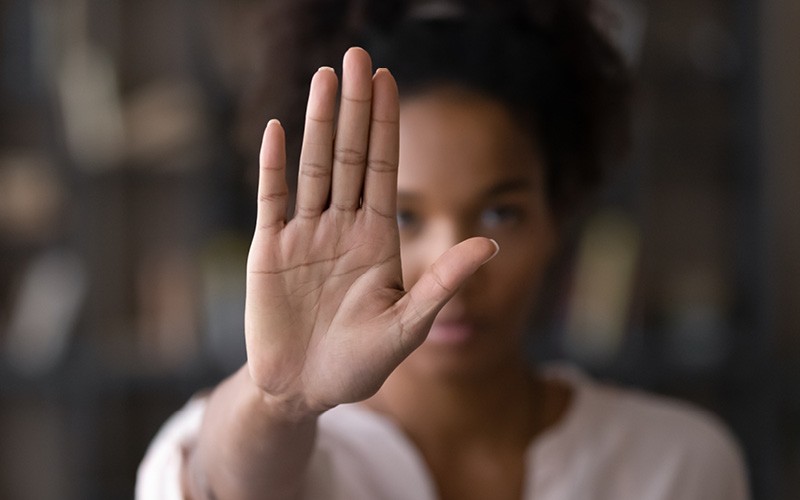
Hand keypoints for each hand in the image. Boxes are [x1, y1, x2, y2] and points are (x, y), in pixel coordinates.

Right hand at [245, 47, 497, 415]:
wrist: (304, 391)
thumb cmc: (360, 364)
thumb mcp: (409, 326)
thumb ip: (443, 282)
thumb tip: (491, 243)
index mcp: (377, 239)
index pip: (384, 169)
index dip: (387, 125)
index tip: (389, 80)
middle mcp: (342, 227)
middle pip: (350, 155)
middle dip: (356, 107)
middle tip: (357, 56)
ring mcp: (304, 235)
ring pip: (313, 167)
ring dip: (318, 123)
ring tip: (325, 77)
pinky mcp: (268, 251)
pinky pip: (271, 200)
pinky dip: (273, 166)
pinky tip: (278, 129)